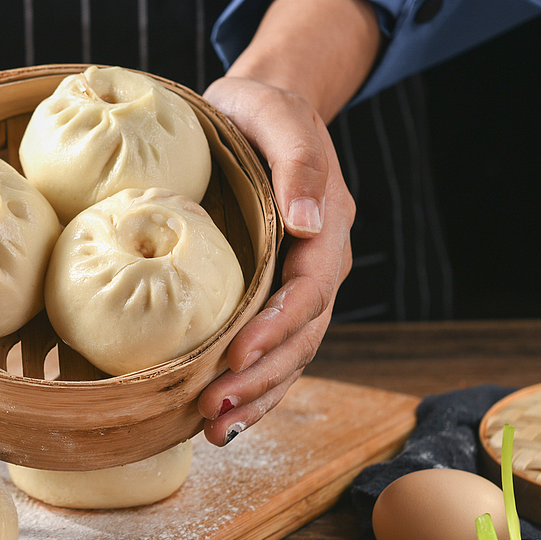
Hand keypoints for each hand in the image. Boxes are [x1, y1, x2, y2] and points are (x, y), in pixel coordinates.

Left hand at [196, 76, 354, 444]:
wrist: (256, 113)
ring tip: (215, 429)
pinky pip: (270, 354)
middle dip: (259, 379)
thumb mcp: (278, 117)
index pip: (307, 293)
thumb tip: (310, 221)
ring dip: (255, 397)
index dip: (276, 328)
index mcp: (327, 232)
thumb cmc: (262, 110)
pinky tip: (220, 418)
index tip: (237, 353)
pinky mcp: (270, 300)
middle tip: (213, 409)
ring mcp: (297, 289)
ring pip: (288, 358)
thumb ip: (299, 163)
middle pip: (299, 340)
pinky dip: (251, 389)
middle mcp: (319, 269)